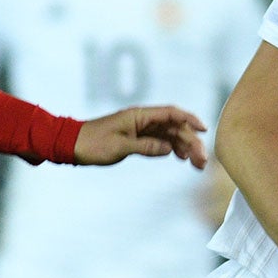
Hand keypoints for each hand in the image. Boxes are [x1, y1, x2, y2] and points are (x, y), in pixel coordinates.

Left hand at [73, 106, 207, 168]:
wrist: (73, 145)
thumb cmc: (93, 144)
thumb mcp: (120, 147)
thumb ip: (146, 146)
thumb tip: (168, 149)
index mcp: (140, 116)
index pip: (171, 113)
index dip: (190, 120)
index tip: (204, 130)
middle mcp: (143, 120)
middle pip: (174, 127)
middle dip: (191, 142)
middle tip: (202, 160)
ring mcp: (140, 129)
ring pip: (169, 135)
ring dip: (184, 147)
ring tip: (196, 163)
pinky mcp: (136, 138)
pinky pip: (160, 141)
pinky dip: (171, 148)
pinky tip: (180, 158)